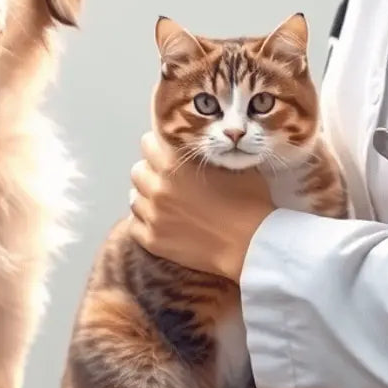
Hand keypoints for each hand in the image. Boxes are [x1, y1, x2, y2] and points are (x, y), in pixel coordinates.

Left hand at [128, 132, 273, 280]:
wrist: (253, 245)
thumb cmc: (249, 201)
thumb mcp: (232, 163)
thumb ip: (204, 151)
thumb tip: (193, 144)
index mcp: (173, 163)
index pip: (148, 142)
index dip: (160, 146)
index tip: (169, 153)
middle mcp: (157, 187)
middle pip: (138, 169)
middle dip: (152, 171)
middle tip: (170, 180)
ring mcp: (152, 215)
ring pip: (135, 196)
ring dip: (147, 196)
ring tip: (166, 202)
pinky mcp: (152, 240)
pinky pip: (134, 224)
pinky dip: (144, 221)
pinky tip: (161, 222)